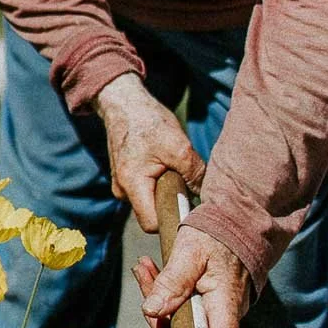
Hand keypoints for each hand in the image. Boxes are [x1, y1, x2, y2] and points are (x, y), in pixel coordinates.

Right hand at [95, 72, 204, 235]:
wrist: (125, 103)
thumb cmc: (149, 121)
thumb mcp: (179, 146)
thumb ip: (195, 174)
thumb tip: (206, 197)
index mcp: (132, 184)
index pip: (152, 224)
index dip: (172, 219)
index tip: (189, 208)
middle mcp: (122, 190)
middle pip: (152, 214)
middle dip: (170, 202)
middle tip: (183, 182)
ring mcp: (121, 185)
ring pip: (149, 201)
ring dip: (164, 190)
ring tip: (171, 167)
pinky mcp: (125, 177)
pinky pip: (145, 190)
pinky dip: (157, 181)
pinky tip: (162, 164)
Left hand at [131, 230, 250, 327]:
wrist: (234, 221)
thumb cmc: (216, 235)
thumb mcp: (191, 252)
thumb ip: (173, 282)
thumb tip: (151, 311)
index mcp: (227, 304)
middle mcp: (225, 313)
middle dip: (158, 314)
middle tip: (144, 276)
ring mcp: (216, 310)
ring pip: (182, 320)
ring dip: (157, 298)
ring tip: (144, 266)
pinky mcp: (207, 302)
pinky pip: (183, 307)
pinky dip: (165, 292)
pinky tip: (152, 269)